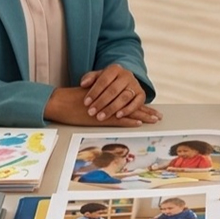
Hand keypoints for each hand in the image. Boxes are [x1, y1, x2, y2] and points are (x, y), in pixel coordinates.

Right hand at [44, 87, 159, 126]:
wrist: (61, 101)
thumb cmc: (73, 100)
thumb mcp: (91, 97)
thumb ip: (102, 99)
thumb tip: (111, 106)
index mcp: (109, 95)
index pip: (128, 100)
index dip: (140, 105)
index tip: (152, 110)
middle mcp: (110, 99)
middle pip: (132, 105)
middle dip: (146, 112)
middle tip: (159, 117)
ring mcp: (106, 108)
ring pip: (128, 112)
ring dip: (142, 116)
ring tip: (154, 120)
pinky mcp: (101, 117)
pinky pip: (117, 119)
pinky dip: (128, 121)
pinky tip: (138, 123)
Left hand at [80, 64, 155, 120]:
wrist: (124, 81)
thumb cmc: (107, 81)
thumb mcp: (98, 77)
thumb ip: (89, 78)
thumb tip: (83, 84)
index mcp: (115, 69)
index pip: (103, 80)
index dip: (94, 92)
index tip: (86, 102)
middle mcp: (127, 75)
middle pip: (113, 90)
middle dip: (101, 102)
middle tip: (91, 112)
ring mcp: (135, 85)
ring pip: (124, 97)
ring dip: (112, 108)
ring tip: (101, 117)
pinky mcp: (141, 95)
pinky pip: (136, 103)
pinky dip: (128, 110)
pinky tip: (118, 116)